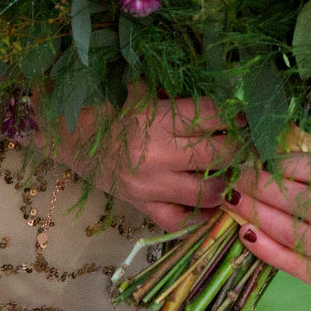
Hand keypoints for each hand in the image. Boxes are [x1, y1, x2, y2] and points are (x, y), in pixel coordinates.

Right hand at [51, 97, 238, 230]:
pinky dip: (198, 216)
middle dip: (239, 149)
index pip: (213, 115)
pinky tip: (209, 205)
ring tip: (230, 172)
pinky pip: (178, 221)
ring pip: (207, 192)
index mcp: (156, 118)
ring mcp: (150, 185)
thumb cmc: (104, 106)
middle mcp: (157, 154)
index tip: (245, 116)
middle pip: (219, 154)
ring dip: (225, 183)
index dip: (235, 114)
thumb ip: (174, 92)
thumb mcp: (139, 89)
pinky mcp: (142, 205)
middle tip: (245, 145)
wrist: (65, 136)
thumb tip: (220, 91)